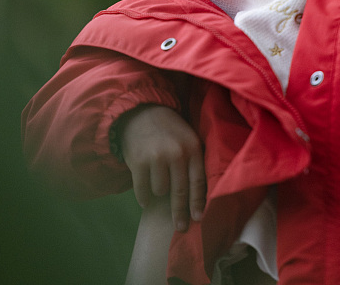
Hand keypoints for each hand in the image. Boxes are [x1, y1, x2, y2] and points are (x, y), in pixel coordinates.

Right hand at [118, 105, 205, 230]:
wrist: (140, 112)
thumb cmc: (169, 129)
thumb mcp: (188, 138)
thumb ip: (194, 161)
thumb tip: (201, 197)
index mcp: (192, 147)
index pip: (198, 181)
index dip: (198, 202)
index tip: (199, 219)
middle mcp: (176, 153)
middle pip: (180, 192)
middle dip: (180, 213)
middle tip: (181, 227)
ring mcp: (156, 157)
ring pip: (160, 191)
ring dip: (159, 192)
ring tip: (157, 180)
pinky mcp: (138, 161)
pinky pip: (142, 191)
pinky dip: (144, 197)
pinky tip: (146, 197)